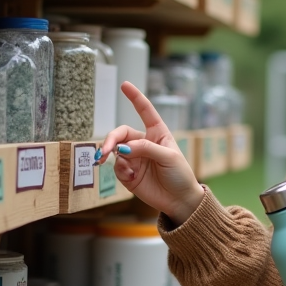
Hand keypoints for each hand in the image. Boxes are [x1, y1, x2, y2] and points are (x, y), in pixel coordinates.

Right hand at [98, 81, 203, 223]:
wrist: (179, 201)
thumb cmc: (180, 175)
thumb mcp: (168, 157)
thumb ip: (146, 148)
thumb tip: (123, 148)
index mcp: (157, 133)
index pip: (145, 111)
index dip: (135, 97)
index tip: (125, 84)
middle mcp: (143, 143)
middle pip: (120, 134)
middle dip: (110, 140)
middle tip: (105, 151)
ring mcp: (135, 158)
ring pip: (115, 151)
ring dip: (112, 156)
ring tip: (118, 166)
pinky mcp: (129, 174)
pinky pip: (117, 167)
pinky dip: (120, 170)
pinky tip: (129, 177)